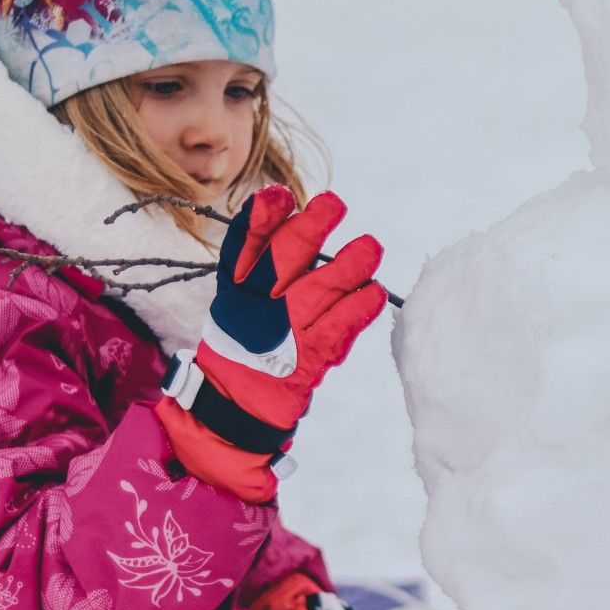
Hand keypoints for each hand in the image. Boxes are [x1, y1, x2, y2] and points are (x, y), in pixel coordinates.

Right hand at [155, 185, 386, 501]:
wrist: (233, 414)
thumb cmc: (245, 351)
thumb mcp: (239, 308)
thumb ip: (262, 270)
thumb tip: (295, 218)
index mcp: (235, 294)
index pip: (243, 249)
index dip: (260, 220)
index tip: (279, 195)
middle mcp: (255, 311)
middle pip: (282, 262)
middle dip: (310, 229)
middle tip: (335, 205)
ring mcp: (281, 336)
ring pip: (317, 292)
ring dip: (347, 266)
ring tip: (371, 247)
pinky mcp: (306, 362)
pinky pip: (337, 330)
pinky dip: (359, 310)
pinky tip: (376, 292)